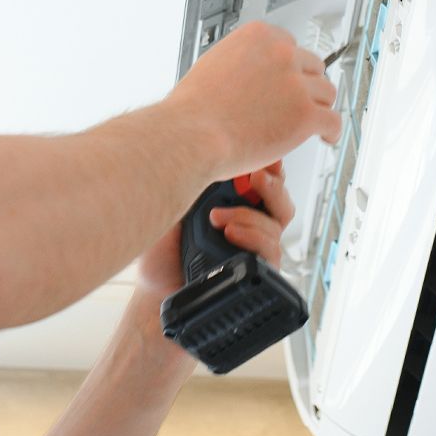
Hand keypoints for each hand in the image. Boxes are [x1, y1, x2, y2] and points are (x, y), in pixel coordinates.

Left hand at [134, 160, 296, 300]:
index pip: (265, 177)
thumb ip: (192, 178)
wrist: (154, 287)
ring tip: (219, 217)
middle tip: (254, 178)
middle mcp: (248, 220)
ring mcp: (253, 246)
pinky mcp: (255, 269)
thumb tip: (208, 149)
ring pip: (278, 224)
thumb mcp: (171, 202)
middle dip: (272, 186)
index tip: (264, 157)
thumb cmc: (161, 246)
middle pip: (280, 199)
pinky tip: (231, 233)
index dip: (271, 165)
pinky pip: (272, 252)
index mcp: (233, 199)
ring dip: (252, 215)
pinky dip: (254, 239)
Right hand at [164, 23, 341, 179]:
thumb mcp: (213, 64)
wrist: (191, 134)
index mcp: (259, 37)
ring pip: (325, 93)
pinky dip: (331, 131)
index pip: (290, 45)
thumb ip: (240, 64)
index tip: (290, 77)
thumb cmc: (192, 109)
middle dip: (305, 85)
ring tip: (312, 120)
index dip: (290, 66)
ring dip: (318, 107)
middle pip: (312, 67)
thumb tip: (249, 77)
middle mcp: (281, 54)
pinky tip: (326, 136)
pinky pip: (332, 121)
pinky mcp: (305, 115)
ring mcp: (296, 84)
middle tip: (297, 101)